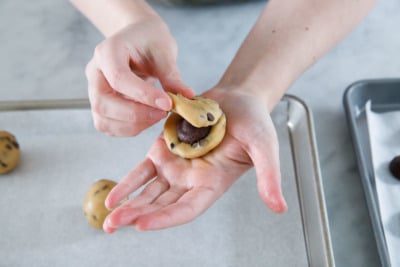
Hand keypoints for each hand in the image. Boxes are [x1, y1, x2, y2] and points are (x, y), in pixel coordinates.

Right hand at [85, 16, 193, 136]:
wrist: (138, 39)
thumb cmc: (149, 40)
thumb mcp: (163, 51)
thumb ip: (171, 75)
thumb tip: (187, 97)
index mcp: (107, 52)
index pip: (118, 78)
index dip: (143, 95)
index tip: (167, 104)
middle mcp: (95, 73)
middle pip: (104, 103)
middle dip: (136, 115)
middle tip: (163, 112)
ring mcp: (94, 91)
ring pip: (103, 120)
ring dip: (133, 125)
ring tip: (157, 115)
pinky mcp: (101, 106)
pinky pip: (108, 126)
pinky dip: (128, 129)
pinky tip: (147, 119)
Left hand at [103, 88, 286, 231]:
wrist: (237, 99)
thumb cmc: (254, 122)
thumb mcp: (264, 146)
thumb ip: (269, 176)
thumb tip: (279, 207)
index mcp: (212, 184)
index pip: (186, 209)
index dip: (165, 218)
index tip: (141, 224)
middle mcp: (191, 181)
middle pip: (162, 205)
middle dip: (138, 215)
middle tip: (113, 224)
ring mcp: (175, 167)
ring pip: (149, 192)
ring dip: (129, 204)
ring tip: (108, 216)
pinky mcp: (163, 151)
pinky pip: (142, 171)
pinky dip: (128, 183)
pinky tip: (113, 195)